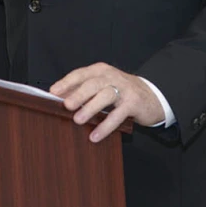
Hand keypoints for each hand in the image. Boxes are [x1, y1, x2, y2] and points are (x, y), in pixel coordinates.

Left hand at [50, 63, 164, 142]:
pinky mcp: (133, 103)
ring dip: (90, 108)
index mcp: (101, 71)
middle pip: (93, 83)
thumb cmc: (121, 92)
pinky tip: (95, 136)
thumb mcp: (103, 86)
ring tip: (78, 120)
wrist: (152, 96)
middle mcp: (112, 77)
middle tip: (66, 105)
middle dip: (78, 94)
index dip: (67, 82)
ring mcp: (124, 89)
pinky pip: (118, 115)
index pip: (81, 73)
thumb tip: (60, 98)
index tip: (53, 92)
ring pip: (105, 95)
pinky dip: (105, 126)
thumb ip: (84, 90)